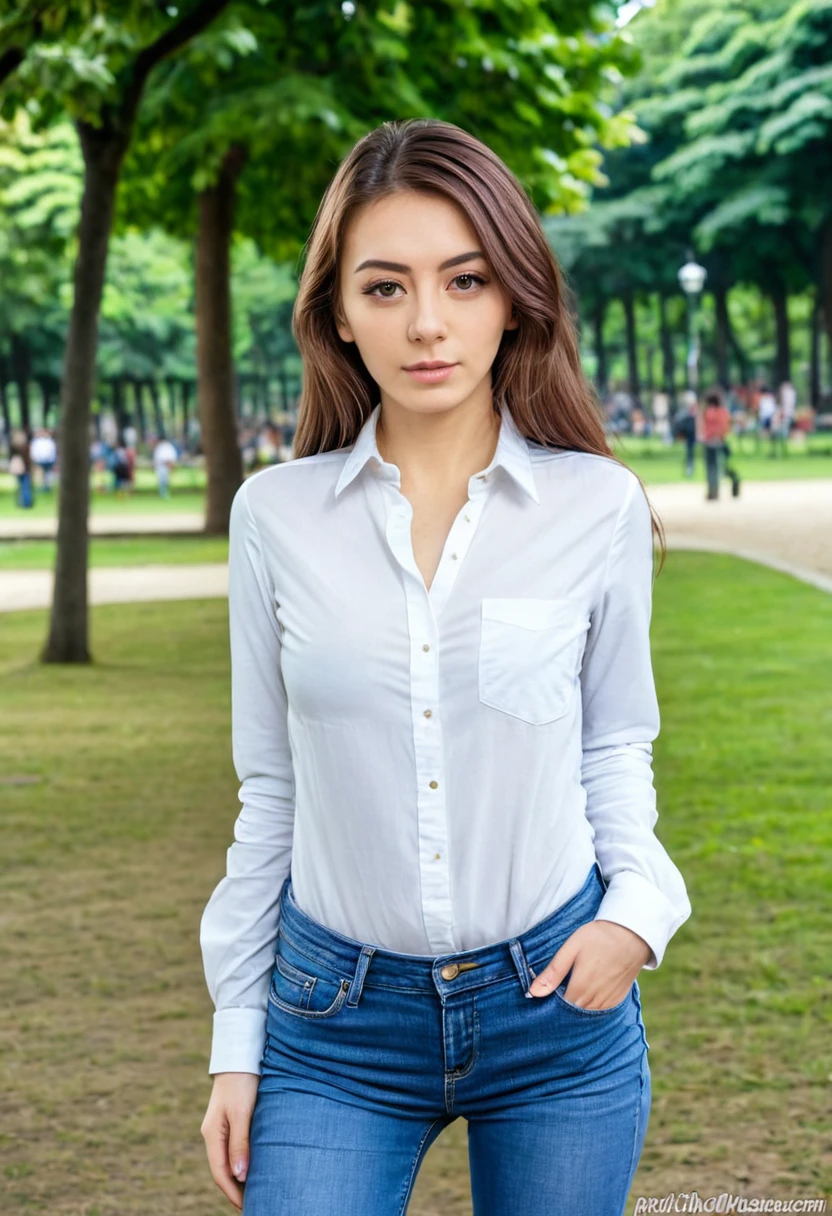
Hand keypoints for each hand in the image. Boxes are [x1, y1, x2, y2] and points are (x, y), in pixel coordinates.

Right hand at [201, 1071, 259, 1209]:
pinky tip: (254, 1166)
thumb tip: (240, 1175)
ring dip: (240, 1177)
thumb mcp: (242, 1112)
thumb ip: (240, 1143)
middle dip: (236, 1189)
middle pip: (222, 1170)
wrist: (240, 1054)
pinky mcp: (230, 1120)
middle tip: (254, 1203)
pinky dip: (242, 1162)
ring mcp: (220, 1127)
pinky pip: (233, 1148)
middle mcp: (213, 1134)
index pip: (220, 1173)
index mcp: (212, 1134)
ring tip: (256, 1190)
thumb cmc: (242, 1081)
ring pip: (228, 1160)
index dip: (233, 1192)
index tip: (248, 1207)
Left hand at [528, 920, 651, 1007]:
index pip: (560, 1010)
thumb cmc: (598, 937)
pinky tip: (586, 998)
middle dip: (563, 1011)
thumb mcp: (571, 948)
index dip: (551, 1006)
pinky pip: (601, 1012)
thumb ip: (553, 972)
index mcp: (580, 988)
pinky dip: (592, 1008)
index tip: (544, 1000)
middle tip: (556, 998)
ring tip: (570, 997)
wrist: (632, 933)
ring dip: (578, 1010)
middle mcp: (594, 1000)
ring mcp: (608, 1001)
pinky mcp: (618, 999)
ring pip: (587, 1015)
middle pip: (573, 1015)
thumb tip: (533, 992)